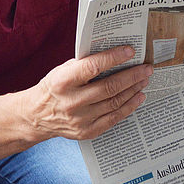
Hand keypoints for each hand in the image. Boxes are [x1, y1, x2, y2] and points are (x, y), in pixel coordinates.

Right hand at [26, 46, 151, 139]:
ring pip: (114, 102)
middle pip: (109, 87)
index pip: (93, 67)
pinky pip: (113, 118)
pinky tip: (138, 97)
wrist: (37, 116)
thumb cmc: (54, 87)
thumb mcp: (63, 70)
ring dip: (133, 90)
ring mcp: (79, 119)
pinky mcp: (86, 132)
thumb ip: (85, 63)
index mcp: (63, 81)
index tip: (130, 51)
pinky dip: (129, 107)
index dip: (114, 58)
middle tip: (147, 68)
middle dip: (132, 75)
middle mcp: (71, 101)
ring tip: (144, 80)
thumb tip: (114, 53)